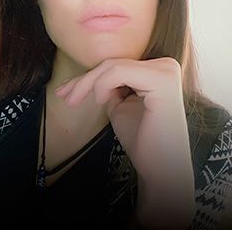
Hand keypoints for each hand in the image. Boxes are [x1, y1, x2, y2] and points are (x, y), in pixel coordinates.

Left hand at [55, 58, 195, 224]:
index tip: (67, 91)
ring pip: (113, 66)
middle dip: (83, 79)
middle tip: (64, 95)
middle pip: (113, 63)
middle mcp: (167, 66)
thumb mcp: (121, 106)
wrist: (161, 168)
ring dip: (87, 83)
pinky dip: (103, 84)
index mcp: (159, 71)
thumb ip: (111, 87)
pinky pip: (120, 72)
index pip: (117, 66)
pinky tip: (101, 100)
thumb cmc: (143, 141)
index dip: (89, 77)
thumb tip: (92, 76)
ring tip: (75, 100)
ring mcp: (166, 71)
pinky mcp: (162, 80)